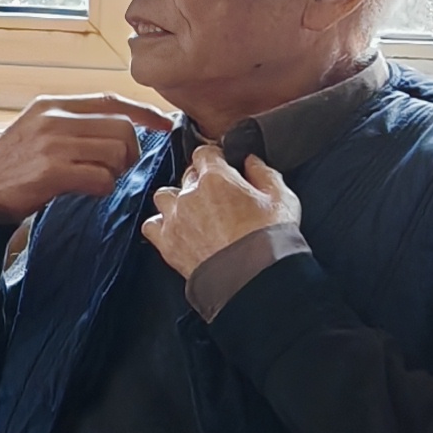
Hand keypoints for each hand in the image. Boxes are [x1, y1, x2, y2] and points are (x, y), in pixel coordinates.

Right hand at [0, 93, 175, 217]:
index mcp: (52, 105)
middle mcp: (54, 119)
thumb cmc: (10, 167)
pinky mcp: (51, 171)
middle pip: (121, 128)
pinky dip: (103, 188)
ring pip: (116, 152)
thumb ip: (72, 125)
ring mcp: (52, 144)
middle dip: (131, 152)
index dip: (144, 112)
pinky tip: (89, 191)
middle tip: (119, 169)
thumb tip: (119, 129)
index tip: (165, 124)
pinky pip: (101, 178)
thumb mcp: (37, 132)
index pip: (111, 100)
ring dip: (116, 172)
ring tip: (99, 180)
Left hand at [145, 147, 298, 280]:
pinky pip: (151, 225)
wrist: (254, 278)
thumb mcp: (281, 198)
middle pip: (187, 175)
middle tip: (217, 197)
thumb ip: (264, 173)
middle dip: (200, 182)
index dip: (214, 159)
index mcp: (216, 178)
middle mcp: (189, 194)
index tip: (221, 167)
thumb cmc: (270, 239)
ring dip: (176, 200)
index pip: (204, 153)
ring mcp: (175, 218)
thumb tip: (251, 161)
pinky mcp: (167, 243)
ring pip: (164, 196)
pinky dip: (160, 225)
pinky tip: (176, 230)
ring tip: (193, 212)